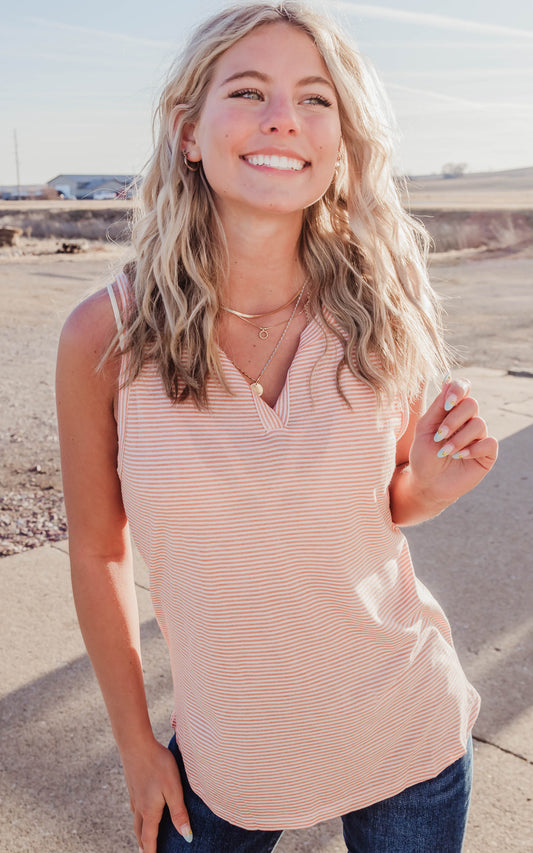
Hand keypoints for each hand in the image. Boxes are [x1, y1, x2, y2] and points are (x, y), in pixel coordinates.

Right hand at [120, 737, 192, 850]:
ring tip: (144, 836)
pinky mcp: (133, 785)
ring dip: (140, 831)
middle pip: (140, 832)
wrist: (136, 744)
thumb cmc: (158, 764)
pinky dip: (138, 816)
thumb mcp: (173, 788)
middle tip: (147, 852)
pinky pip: (135, 807)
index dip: (152, 852)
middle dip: (144, 844)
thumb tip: (186, 836)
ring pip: (136, 819)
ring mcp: (134, 795)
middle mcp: (139, 806)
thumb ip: (179, 812)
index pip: (149, 838)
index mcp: (150, 811)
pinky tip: (141, 809)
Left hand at [409, 376, 497, 508]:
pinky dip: (473, 449)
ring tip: (445, 452)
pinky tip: (460, 457)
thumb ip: (437, 407)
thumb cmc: (423, 455)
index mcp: (452, 410)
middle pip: (472, 404)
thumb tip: (448, 380)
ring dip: (459, 439)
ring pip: (479, 424)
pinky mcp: (488, 453)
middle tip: (439, 436)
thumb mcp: (424, 429)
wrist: (427, 483)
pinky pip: (489, 442)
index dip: (459, 390)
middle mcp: (468, 420)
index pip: (463, 388)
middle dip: (453, 421)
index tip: (448, 403)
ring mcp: (479, 436)